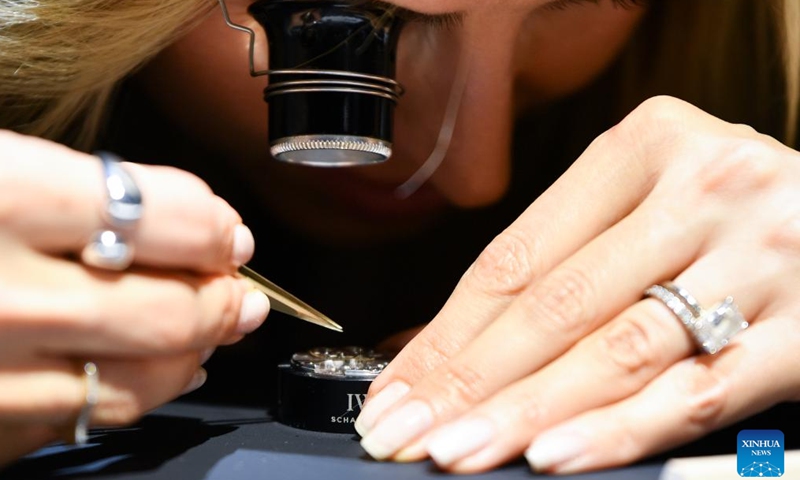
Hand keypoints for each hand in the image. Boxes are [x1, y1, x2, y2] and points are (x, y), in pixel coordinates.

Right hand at [0, 131, 269, 464]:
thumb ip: (78, 189)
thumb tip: (184, 217)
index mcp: (7, 198)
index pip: (169, 219)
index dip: (214, 227)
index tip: (226, 232)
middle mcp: (6, 297)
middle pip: (172, 313)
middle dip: (221, 301)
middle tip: (238, 290)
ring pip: (141, 383)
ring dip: (190, 355)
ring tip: (208, 329)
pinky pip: (85, 420)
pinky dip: (131, 395)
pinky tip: (142, 372)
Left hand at [355, 96, 799, 473]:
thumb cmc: (733, 210)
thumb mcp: (649, 199)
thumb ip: (565, 258)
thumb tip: (449, 342)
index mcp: (646, 145)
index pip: (516, 257)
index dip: (447, 330)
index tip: (399, 385)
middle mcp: (704, 189)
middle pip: (554, 305)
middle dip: (467, 381)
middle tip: (404, 430)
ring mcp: (761, 257)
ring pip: (616, 350)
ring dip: (525, 411)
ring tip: (458, 451)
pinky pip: (696, 391)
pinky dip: (619, 429)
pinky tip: (555, 454)